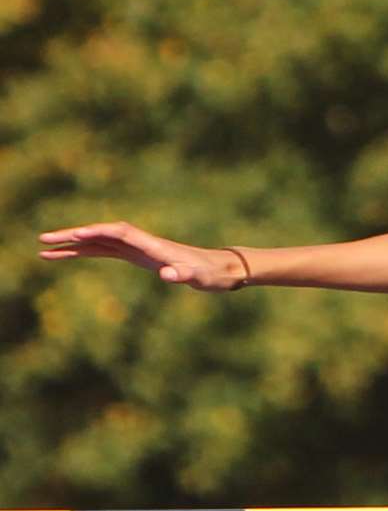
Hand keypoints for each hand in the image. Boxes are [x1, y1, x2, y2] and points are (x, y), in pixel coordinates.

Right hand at [38, 221, 246, 291]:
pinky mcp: (138, 256)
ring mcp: (139, 249)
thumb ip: (184, 275)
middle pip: (102, 234)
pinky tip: (67, 255)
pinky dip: (85, 251)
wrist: (221, 269)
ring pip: (99, 243)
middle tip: (43, 240)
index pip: (121, 233)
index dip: (99, 232)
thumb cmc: (210, 274)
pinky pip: (105, 251)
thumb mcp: (199, 278)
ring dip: (73, 244)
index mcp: (154, 246)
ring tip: (43, 249)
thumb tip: (169, 275)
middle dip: (74, 236)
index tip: (77, 234)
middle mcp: (143, 243)